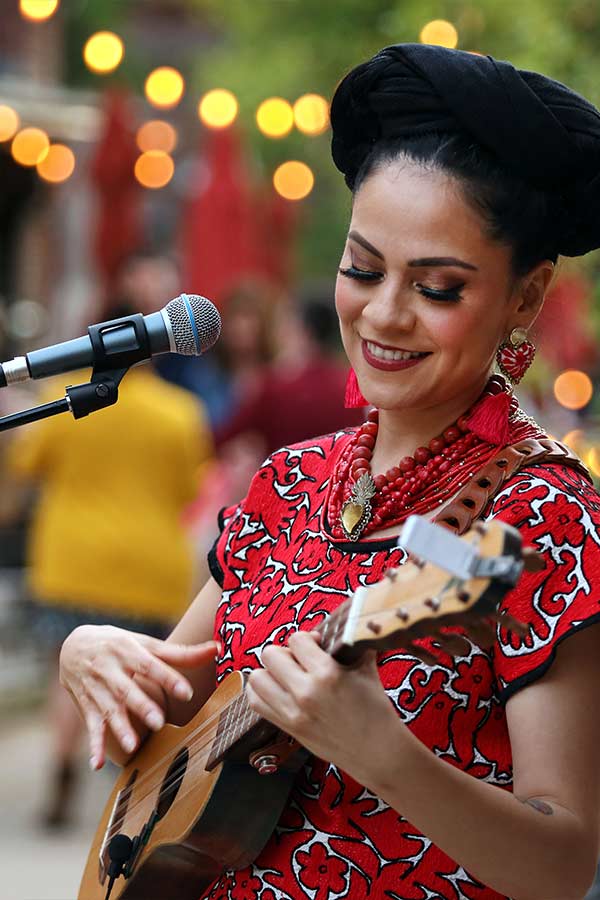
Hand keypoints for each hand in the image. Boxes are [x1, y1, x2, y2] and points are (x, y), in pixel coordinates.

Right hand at [59, 625, 217, 769]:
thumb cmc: (120, 645)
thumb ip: (180, 653)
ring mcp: (96, 688)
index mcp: (128, 650)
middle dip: (141, 706)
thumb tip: (217, 649)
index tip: (188, 693)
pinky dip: (93, 746)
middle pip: (127, 690)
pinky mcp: (86, 705)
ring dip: (120, 728)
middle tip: (159, 722)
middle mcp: (109, 669)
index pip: (150, 665)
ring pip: (108, 710)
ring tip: (132, 746)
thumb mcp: (145, 644)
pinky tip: (97, 764)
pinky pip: (90, 727)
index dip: (168, 679)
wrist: (73, 645)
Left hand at [246, 633, 401, 785]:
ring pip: (257, 678)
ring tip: (286, 676)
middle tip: (299, 661)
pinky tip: (277, 690)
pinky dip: (262, 692)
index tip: (317, 646)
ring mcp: (293, 713)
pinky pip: (256, 703)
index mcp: (328, 674)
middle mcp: (305, 693)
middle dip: (285, 652)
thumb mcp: (367, 669)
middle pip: (270, 655)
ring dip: (269, 672)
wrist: (378, 752)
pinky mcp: (288, 728)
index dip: (307, 638)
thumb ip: (352, 645)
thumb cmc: (376, 710)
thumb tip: (348, 624)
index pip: (297, 640)